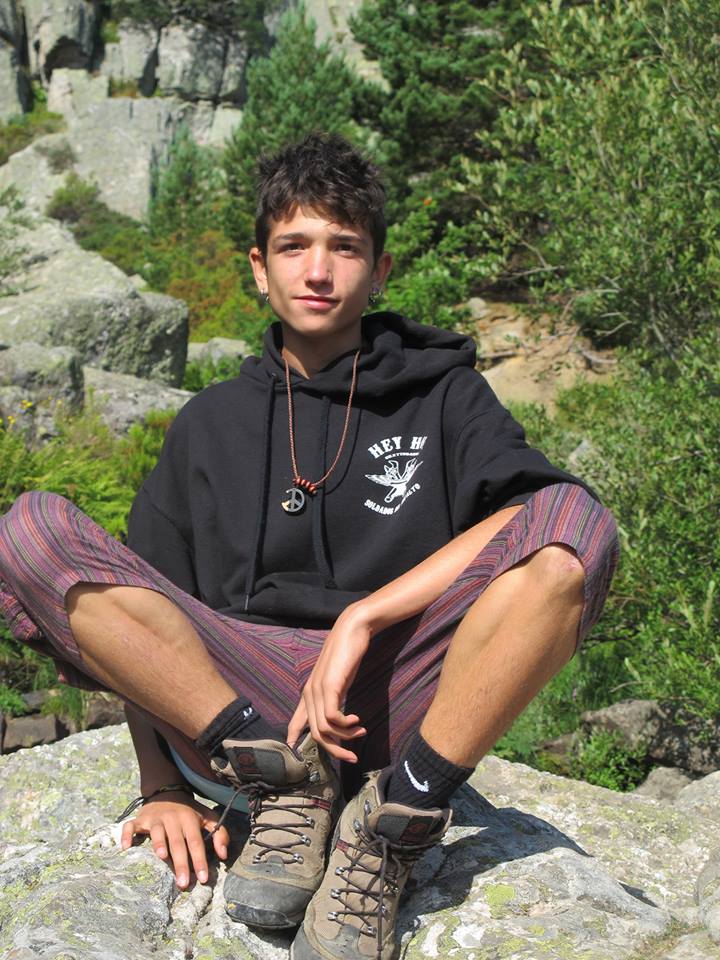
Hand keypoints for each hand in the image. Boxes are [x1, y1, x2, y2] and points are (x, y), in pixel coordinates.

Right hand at [120, 790, 229, 888]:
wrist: (168, 792)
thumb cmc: (190, 812)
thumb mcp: (208, 818)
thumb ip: (220, 834)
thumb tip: (224, 855)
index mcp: (189, 819)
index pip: (196, 842)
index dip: (200, 860)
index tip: (202, 879)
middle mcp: (172, 818)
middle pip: (177, 842)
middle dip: (181, 863)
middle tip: (183, 883)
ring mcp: (155, 819)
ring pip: (157, 833)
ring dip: (159, 843)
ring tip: (162, 857)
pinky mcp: (140, 819)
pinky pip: (130, 826)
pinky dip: (126, 835)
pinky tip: (125, 847)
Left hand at [287, 604, 371, 762]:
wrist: (352, 630)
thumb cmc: (347, 655)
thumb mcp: (337, 680)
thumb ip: (333, 697)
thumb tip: (336, 716)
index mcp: (309, 692)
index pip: (296, 720)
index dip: (294, 736)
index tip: (294, 749)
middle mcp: (309, 693)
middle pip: (315, 733)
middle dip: (334, 750)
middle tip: (352, 757)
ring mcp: (318, 690)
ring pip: (324, 729)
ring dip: (345, 737)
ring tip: (361, 731)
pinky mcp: (329, 686)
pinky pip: (333, 717)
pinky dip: (346, 725)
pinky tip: (357, 720)